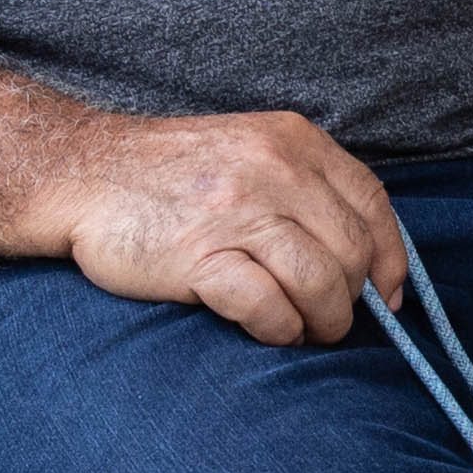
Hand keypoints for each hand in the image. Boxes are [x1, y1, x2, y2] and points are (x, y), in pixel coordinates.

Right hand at [43, 110, 406, 345]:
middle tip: (330, 321)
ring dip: (322, 322)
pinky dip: (279, 330)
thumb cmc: (169, 175)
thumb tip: (365, 260)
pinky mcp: (199, 254)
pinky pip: (268, 307)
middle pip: (351, 251)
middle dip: (352, 300)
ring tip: (303, 331)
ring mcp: (235, 211)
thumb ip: (303, 188)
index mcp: (292, 140)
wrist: (82, 174)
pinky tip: (266, 330)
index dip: (390, 259)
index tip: (387, 297)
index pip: (371, 204)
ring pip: (320, 283)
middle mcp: (272, 169)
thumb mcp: (248, 151)